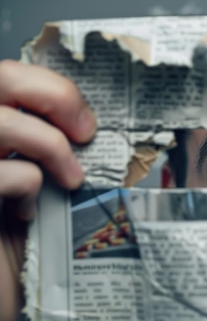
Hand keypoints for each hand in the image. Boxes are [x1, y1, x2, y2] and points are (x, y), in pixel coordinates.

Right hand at [0, 60, 95, 320]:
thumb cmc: (9, 244)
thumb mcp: (31, 184)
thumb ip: (41, 144)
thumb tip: (82, 116)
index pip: (5, 75)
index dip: (47, 85)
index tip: (83, 121)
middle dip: (53, 96)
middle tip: (84, 133)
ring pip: (0, 121)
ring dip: (50, 145)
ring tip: (69, 179)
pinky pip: (4, 173)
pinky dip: (27, 187)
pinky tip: (24, 214)